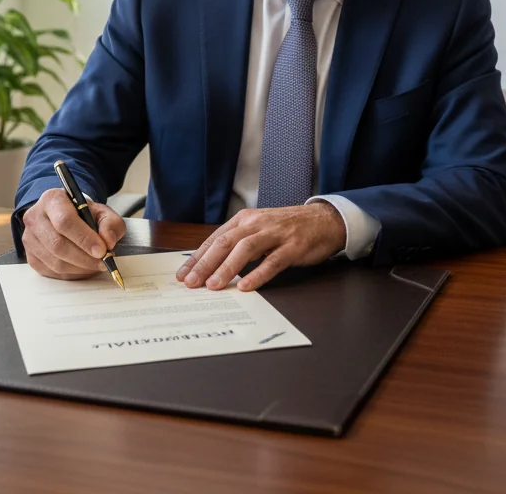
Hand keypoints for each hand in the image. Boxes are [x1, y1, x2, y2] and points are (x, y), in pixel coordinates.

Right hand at [22, 188, 126, 279]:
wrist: (67, 217)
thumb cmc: (83, 214)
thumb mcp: (102, 212)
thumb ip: (110, 223)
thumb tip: (108, 241)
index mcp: (52, 200)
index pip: (65, 221)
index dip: (85, 238)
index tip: (102, 250)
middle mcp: (35, 218)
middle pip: (58, 245)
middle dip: (85, 258)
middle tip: (103, 262)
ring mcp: (30, 239)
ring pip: (55, 262)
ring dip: (80, 268)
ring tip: (97, 265)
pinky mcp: (31, 257)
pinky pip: (52, 272)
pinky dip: (72, 273)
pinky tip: (84, 267)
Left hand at [175, 203, 346, 292]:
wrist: (323, 220)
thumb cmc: (286, 228)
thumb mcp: (258, 229)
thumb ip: (237, 243)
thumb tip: (210, 265)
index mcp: (245, 219)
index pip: (215, 239)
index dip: (197, 257)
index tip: (182, 274)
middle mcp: (257, 224)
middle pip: (226, 243)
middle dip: (206, 263)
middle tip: (191, 282)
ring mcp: (275, 234)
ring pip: (246, 249)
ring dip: (227, 268)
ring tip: (214, 285)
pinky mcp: (292, 247)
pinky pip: (272, 261)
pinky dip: (258, 274)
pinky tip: (246, 286)